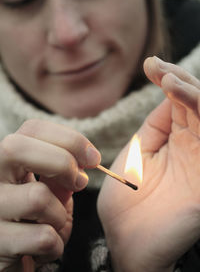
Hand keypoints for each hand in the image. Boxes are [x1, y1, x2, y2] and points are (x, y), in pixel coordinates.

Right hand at [0, 120, 100, 270]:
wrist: (15, 258)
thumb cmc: (35, 219)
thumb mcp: (49, 190)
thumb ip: (62, 172)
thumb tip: (86, 157)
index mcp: (6, 160)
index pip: (32, 128)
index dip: (69, 138)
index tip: (93, 158)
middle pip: (17, 148)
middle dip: (62, 163)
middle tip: (79, 182)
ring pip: (36, 197)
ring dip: (60, 214)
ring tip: (55, 224)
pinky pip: (42, 237)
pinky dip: (56, 245)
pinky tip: (46, 247)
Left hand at [98, 57, 199, 271]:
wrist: (126, 240)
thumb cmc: (126, 200)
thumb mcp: (136, 154)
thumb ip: (154, 126)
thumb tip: (165, 93)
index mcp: (174, 141)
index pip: (179, 101)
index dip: (167, 78)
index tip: (150, 64)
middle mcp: (193, 146)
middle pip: (197, 102)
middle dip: (180, 80)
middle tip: (158, 68)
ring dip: (191, 91)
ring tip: (167, 79)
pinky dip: (198, 110)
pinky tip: (179, 95)